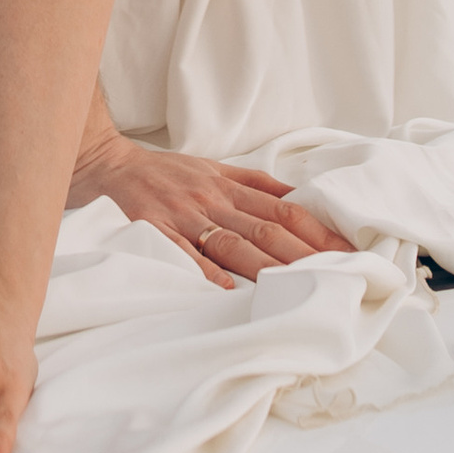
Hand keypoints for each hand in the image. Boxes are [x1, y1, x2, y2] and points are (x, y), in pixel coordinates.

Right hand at [69, 126, 339, 286]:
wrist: (106, 162)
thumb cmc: (164, 171)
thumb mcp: (213, 168)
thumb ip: (254, 184)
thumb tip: (297, 197)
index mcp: (228, 186)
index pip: (283, 209)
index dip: (317, 230)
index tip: (347, 251)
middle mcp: (211, 199)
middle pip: (265, 229)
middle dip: (304, 254)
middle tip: (338, 275)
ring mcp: (182, 215)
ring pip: (232, 242)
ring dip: (267, 267)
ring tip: (297, 289)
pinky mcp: (153, 228)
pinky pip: (182, 252)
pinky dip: (205, 271)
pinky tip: (226, 290)